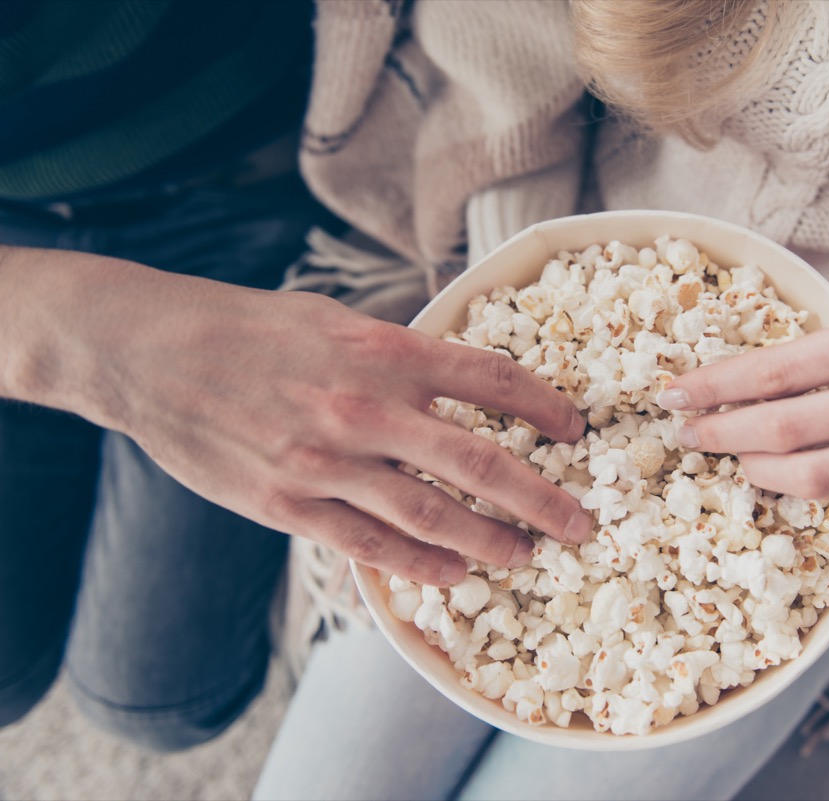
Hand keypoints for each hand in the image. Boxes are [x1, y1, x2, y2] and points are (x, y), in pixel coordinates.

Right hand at [0, 250, 589, 584]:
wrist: (151, 352)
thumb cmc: (249, 328)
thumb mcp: (334, 320)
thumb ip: (398, 352)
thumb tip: (459, 375)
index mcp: (382, 351)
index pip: (489, 380)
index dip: (543, 406)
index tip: (575, 428)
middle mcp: (363, 408)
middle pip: (476, 461)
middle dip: (540, 496)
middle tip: (579, 521)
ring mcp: (325, 462)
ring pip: (429, 513)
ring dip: (488, 540)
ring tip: (525, 554)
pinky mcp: (286, 504)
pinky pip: (367, 545)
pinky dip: (417, 564)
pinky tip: (452, 573)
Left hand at [658, 294, 828, 499]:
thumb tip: (750, 384)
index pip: (782, 368)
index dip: (718, 385)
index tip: (676, 392)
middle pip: (787, 427)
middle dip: (721, 432)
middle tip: (684, 430)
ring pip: (814, 475)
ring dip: (754, 469)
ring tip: (726, 457)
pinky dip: (802, 487)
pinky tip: (774, 476)